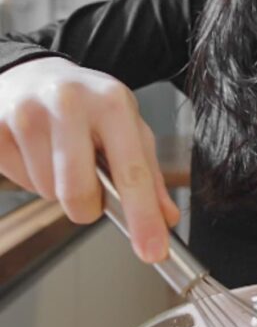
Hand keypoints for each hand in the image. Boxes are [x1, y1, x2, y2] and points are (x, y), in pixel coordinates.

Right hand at [0, 57, 179, 261]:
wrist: (34, 74)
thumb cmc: (89, 108)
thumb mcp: (128, 129)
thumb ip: (149, 175)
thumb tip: (166, 218)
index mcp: (112, 103)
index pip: (132, 172)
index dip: (143, 218)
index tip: (152, 251)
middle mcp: (69, 103)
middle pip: (78, 193)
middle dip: (86, 207)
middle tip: (89, 186)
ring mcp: (26, 113)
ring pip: (47, 192)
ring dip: (57, 188)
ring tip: (59, 156)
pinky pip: (19, 182)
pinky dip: (31, 178)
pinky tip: (36, 151)